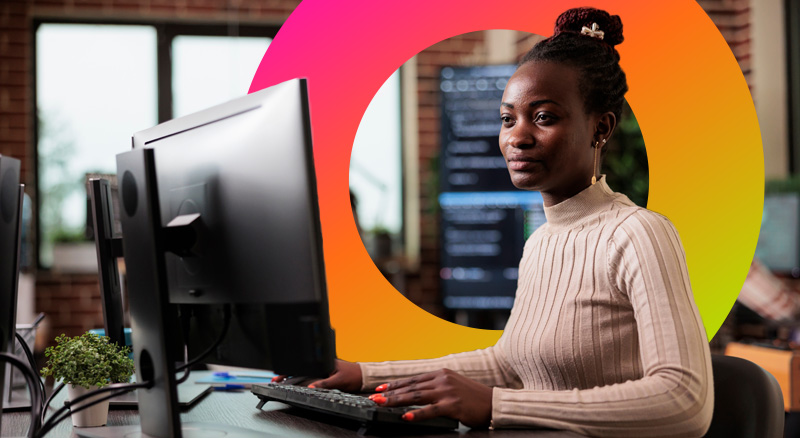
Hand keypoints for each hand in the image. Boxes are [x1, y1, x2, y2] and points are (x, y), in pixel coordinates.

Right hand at [272, 359, 362, 392]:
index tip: (282, 375)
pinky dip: (300, 378)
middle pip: (301, 368)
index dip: (291, 370)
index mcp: (324, 361)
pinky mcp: (324, 373)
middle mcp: (321, 363)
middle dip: (288, 373)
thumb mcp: (338, 380)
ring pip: (304, 372)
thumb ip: (324, 384)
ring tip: (280, 379)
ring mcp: (322, 368)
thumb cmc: (353, 375)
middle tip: (276, 379)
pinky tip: (292, 380)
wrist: (363, 376)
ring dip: (292, 375)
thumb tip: (311, 387)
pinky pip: (310, 375)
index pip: (304, 365)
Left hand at [370, 368, 491, 427]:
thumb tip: (417, 392)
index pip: (412, 379)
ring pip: (416, 396)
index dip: (395, 384)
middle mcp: (442, 380)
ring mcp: (447, 392)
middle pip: (411, 387)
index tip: (381, 388)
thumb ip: (436, 386)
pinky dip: (416, 414)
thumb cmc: (473, 397)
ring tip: (383, 404)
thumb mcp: (453, 385)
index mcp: (441, 374)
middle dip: (391, 393)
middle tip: (374, 397)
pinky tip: (405, 416)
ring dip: (397, 401)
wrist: (493, 403)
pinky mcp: (452, 405)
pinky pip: (430, 410)